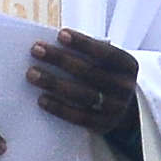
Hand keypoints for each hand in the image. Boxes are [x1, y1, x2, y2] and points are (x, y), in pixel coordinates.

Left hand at [26, 29, 142, 140]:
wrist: (124, 109)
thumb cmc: (105, 76)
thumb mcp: (107, 64)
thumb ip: (88, 55)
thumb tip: (52, 46)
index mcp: (128, 65)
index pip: (105, 52)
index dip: (83, 43)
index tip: (60, 34)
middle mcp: (125, 87)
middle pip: (89, 72)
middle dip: (60, 59)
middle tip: (36, 50)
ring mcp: (116, 109)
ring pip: (82, 95)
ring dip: (54, 83)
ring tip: (32, 73)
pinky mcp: (103, 126)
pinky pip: (79, 117)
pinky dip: (58, 108)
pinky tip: (41, 99)